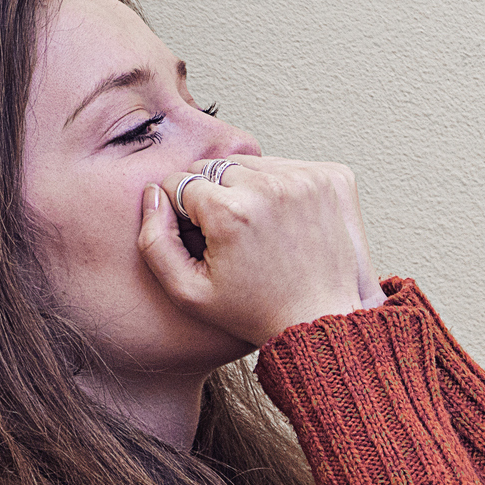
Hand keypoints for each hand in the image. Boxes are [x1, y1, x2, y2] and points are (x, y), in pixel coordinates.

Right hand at [137, 155, 372, 344]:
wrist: (321, 319)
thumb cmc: (254, 312)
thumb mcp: (188, 292)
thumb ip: (154, 242)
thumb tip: (153, 193)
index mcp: (230, 212)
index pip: (180, 182)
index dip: (183, 212)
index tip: (201, 237)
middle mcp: (269, 187)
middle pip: (215, 168)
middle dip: (213, 196)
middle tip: (230, 236)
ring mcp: (306, 178)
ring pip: (251, 164)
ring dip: (246, 188)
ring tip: (257, 229)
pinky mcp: (332, 176)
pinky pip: (287, 166)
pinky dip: (279, 187)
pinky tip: (284, 222)